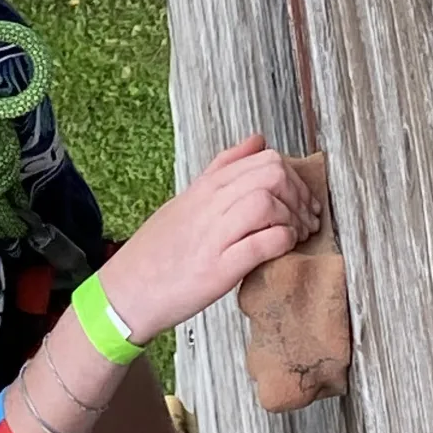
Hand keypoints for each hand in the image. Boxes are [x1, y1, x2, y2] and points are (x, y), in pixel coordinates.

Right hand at [104, 134, 319, 340]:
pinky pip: (259, 244)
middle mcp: (208, 205)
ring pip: (265, 202)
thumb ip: (222, 170)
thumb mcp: (187, 200)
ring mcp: (212, 236)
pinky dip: (281, 241)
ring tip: (298, 235)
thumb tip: (257, 140)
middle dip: (299, 194)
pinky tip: (284, 247)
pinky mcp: (217, 270)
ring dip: (293, 217)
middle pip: (269, 174)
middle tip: (306, 217)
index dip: (292, 175)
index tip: (300, 198)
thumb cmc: (159, 251)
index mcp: (204, 188)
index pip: (260, 158)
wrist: (126, 292)